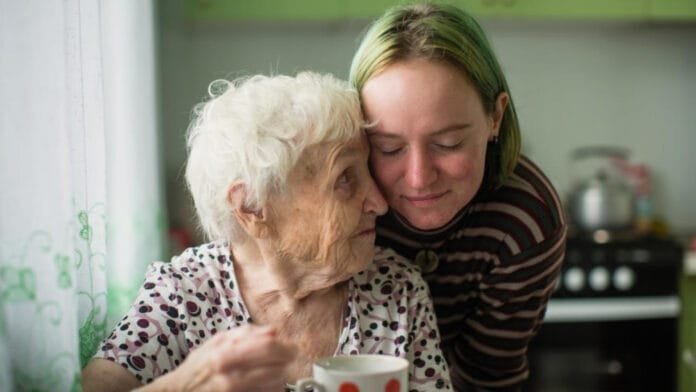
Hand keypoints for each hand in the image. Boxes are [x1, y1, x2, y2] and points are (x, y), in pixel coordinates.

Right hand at [146, 324, 295, 391]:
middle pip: (276, 366)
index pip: (268, 346)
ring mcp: (234, 391)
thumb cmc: (198, 367)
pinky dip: (271, 388)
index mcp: (224, 353)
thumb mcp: (216, 343)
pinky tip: (266, 385)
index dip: (285, 347)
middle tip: (288, 360)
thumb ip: (245, 334)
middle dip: (287, 362)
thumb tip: (273, 330)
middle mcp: (230, 375)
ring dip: (280, 377)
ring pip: (275, 383)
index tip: (292, 347)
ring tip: (274, 372)